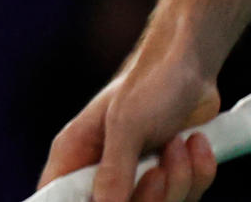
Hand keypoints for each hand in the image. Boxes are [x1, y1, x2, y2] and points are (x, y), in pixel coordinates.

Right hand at [44, 50, 222, 201]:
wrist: (190, 67)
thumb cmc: (149, 83)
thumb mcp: (126, 125)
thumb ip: (113, 170)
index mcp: (75, 154)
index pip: (58, 196)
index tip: (112, 197)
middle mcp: (103, 170)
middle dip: (151, 196)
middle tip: (158, 167)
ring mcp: (138, 175)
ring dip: (180, 180)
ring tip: (178, 143)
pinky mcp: (169, 176)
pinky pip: (187, 198)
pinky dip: (198, 174)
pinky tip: (194, 145)